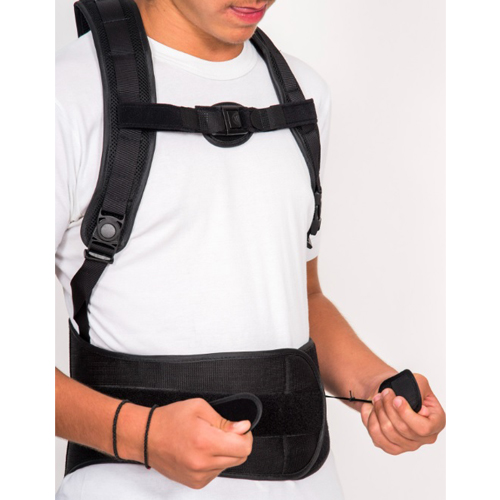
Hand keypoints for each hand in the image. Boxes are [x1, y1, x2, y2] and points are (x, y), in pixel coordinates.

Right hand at [137, 398, 252, 488]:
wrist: (146, 437)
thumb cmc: (169, 420)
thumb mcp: (199, 408)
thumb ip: (224, 420)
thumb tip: (243, 428)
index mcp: (205, 442)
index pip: (244, 447)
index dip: (246, 435)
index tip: (240, 428)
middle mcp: (202, 463)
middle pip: (240, 458)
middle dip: (237, 443)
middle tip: (223, 431)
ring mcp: (198, 476)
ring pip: (229, 465)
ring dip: (225, 453)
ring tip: (207, 440)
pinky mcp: (195, 483)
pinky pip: (216, 472)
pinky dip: (214, 461)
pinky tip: (201, 451)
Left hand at [360, 373, 445, 454]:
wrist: (392, 394)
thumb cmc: (407, 388)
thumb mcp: (418, 382)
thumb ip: (420, 392)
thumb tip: (421, 412)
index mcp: (436, 422)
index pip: (423, 428)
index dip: (406, 414)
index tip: (396, 399)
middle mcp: (425, 438)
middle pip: (403, 429)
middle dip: (389, 407)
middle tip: (384, 393)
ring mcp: (409, 445)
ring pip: (389, 432)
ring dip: (379, 412)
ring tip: (377, 398)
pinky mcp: (393, 448)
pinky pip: (378, 438)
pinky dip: (372, 421)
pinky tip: (373, 410)